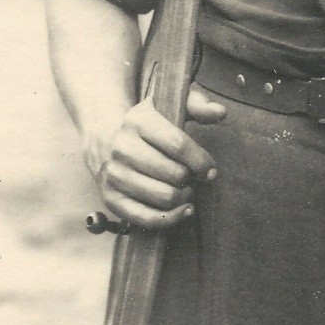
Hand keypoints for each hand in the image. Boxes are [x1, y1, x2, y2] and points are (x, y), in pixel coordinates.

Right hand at [83, 88, 225, 230]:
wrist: (105, 138)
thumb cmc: (149, 124)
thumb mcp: (170, 105)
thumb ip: (197, 105)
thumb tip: (220, 112)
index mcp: (138, 121)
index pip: (178, 145)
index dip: (201, 161)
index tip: (210, 170)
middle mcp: (121, 148)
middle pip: (175, 174)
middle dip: (192, 179)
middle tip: (193, 177)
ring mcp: (114, 175)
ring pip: (164, 197)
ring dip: (185, 197)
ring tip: (186, 189)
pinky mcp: (110, 199)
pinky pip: (146, 218)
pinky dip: (171, 218)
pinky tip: (184, 210)